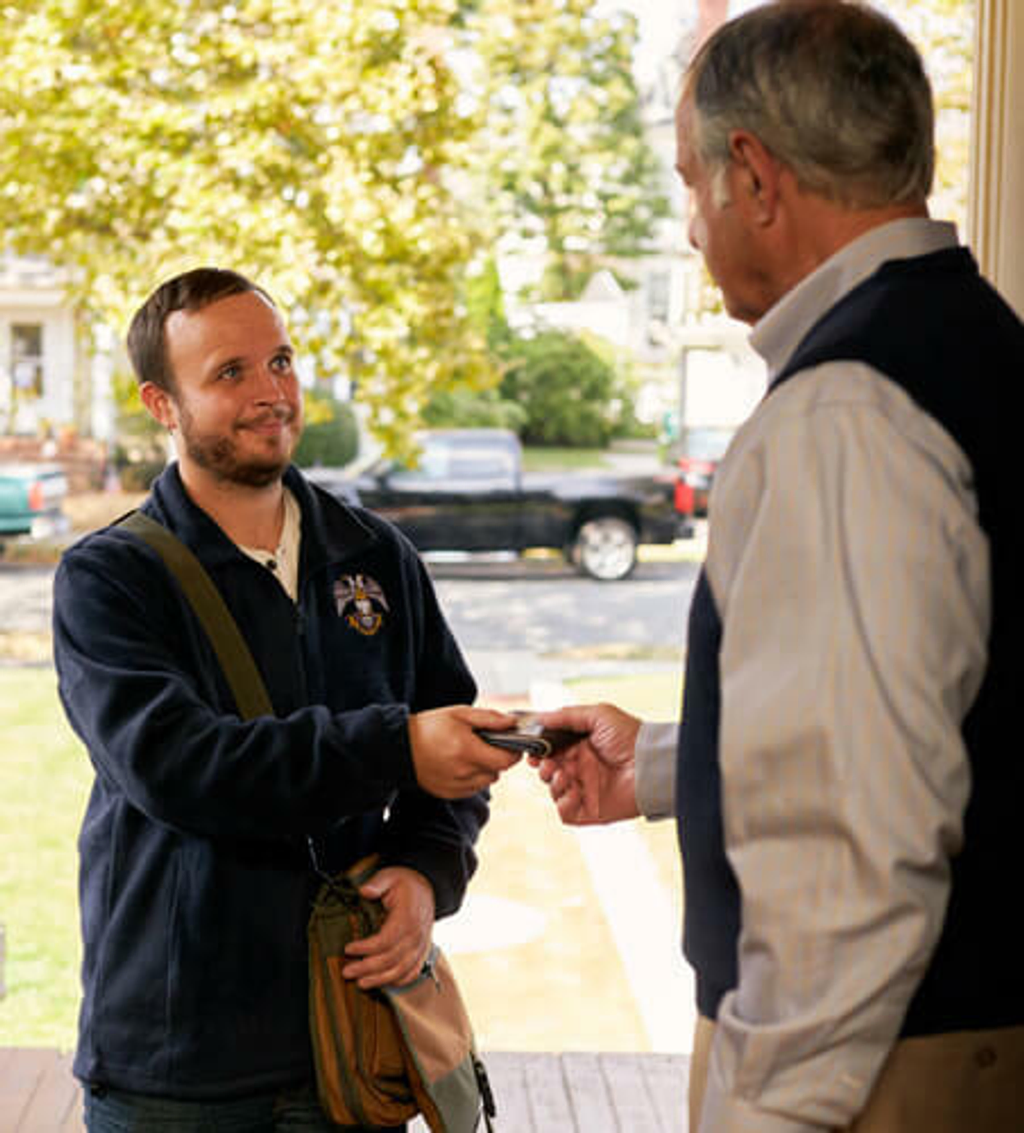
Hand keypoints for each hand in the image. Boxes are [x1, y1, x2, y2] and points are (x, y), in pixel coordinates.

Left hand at [341, 866, 435, 988]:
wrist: (427, 887)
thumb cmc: (406, 883)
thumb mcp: (390, 876)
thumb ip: (377, 883)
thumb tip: (364, 891)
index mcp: (407, 917)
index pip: (385, 940)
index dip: (366, 948)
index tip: (348, 948)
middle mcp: (416, 935)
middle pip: (390, 959)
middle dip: (366, 968)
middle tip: (347, 971)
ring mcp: (420, 945)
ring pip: (401, 970)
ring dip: (380, 979)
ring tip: (361, 983)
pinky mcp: (422, 951)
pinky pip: (412, 972)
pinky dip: (399, 981)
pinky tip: (384, 984)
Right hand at [408, 705, 521, 798]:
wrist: (400, 746)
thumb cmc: (430, 727)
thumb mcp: (459, 713)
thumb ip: (489, 718)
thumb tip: (512, 722)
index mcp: (467, 750)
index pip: (506, 760)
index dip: (513, 752)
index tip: (511, 744)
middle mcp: (463, 772)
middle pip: (498, 771)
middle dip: (498, 758)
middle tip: (487, 744)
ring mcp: (455, 785)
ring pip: (486, 781)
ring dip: (486, 769)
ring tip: (471, 754)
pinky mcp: (448, 793)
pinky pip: (472, 789)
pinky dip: (473, 778)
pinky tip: (461, 764)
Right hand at [531, 703, 640, 824]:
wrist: (651, 763)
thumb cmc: (630, 736)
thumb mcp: (598, 715)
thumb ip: (567, 715)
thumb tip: (540, 718)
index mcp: (581, 747)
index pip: (551, 751)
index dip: (539, 751)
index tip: (533, 750)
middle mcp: (581, 769)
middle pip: (548, 772)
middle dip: (542, 767)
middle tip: (546, 763)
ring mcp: (585, 790)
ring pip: (553, 792)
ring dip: (552, 783)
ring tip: (563, 775)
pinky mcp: (591, 810)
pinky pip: (565, 813)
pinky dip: (563, 803)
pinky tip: (573, 791)